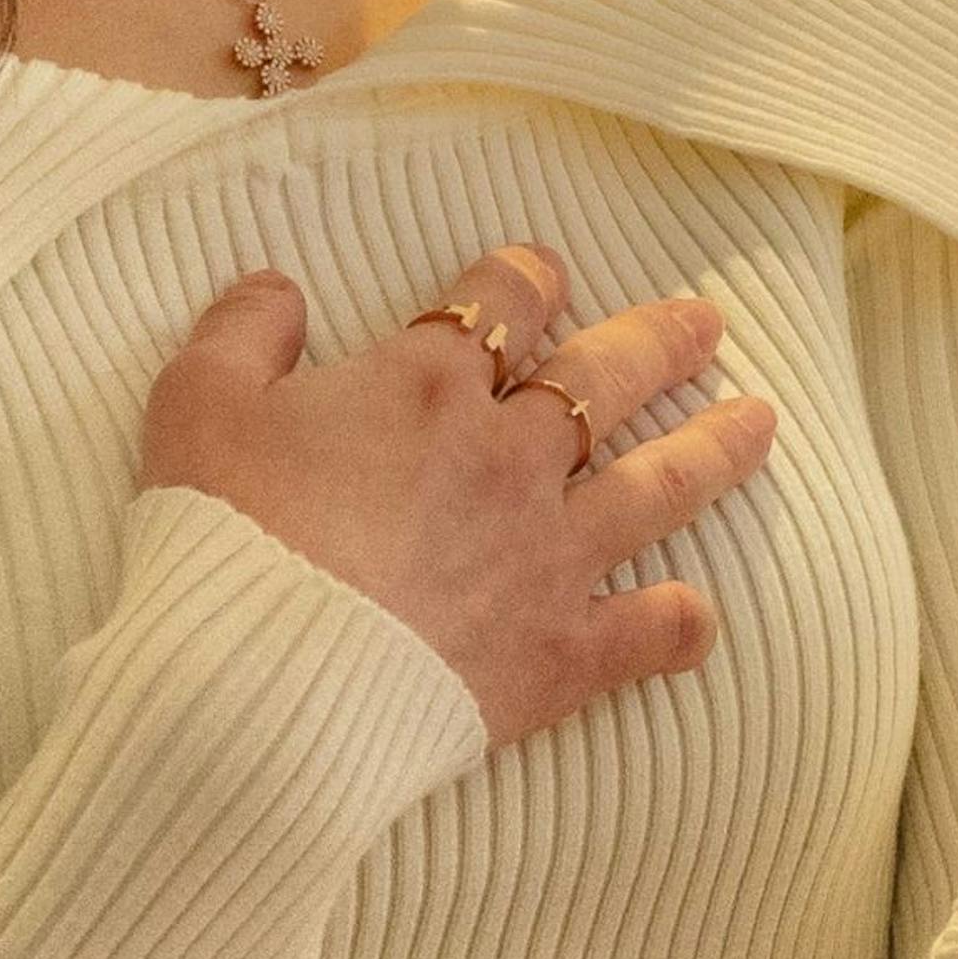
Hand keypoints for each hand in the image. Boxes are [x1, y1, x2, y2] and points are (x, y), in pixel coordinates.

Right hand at [140, 240, 771, 750]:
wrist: (252, 687)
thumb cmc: (220, 540)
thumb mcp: (195, 408)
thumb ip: (241, 334)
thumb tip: (276, 289)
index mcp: (428, 387)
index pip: (502, 299)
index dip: (524, 276)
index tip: (541, 271)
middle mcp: (509, 456)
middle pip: (607, 376)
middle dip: (661, 342)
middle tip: (704, 326)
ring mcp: (548, 553)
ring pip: (659, 484)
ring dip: (715, 448)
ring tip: (762, 421)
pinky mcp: (561, 651)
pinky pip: (648, 632)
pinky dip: (680, 623)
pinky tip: (698, 615)